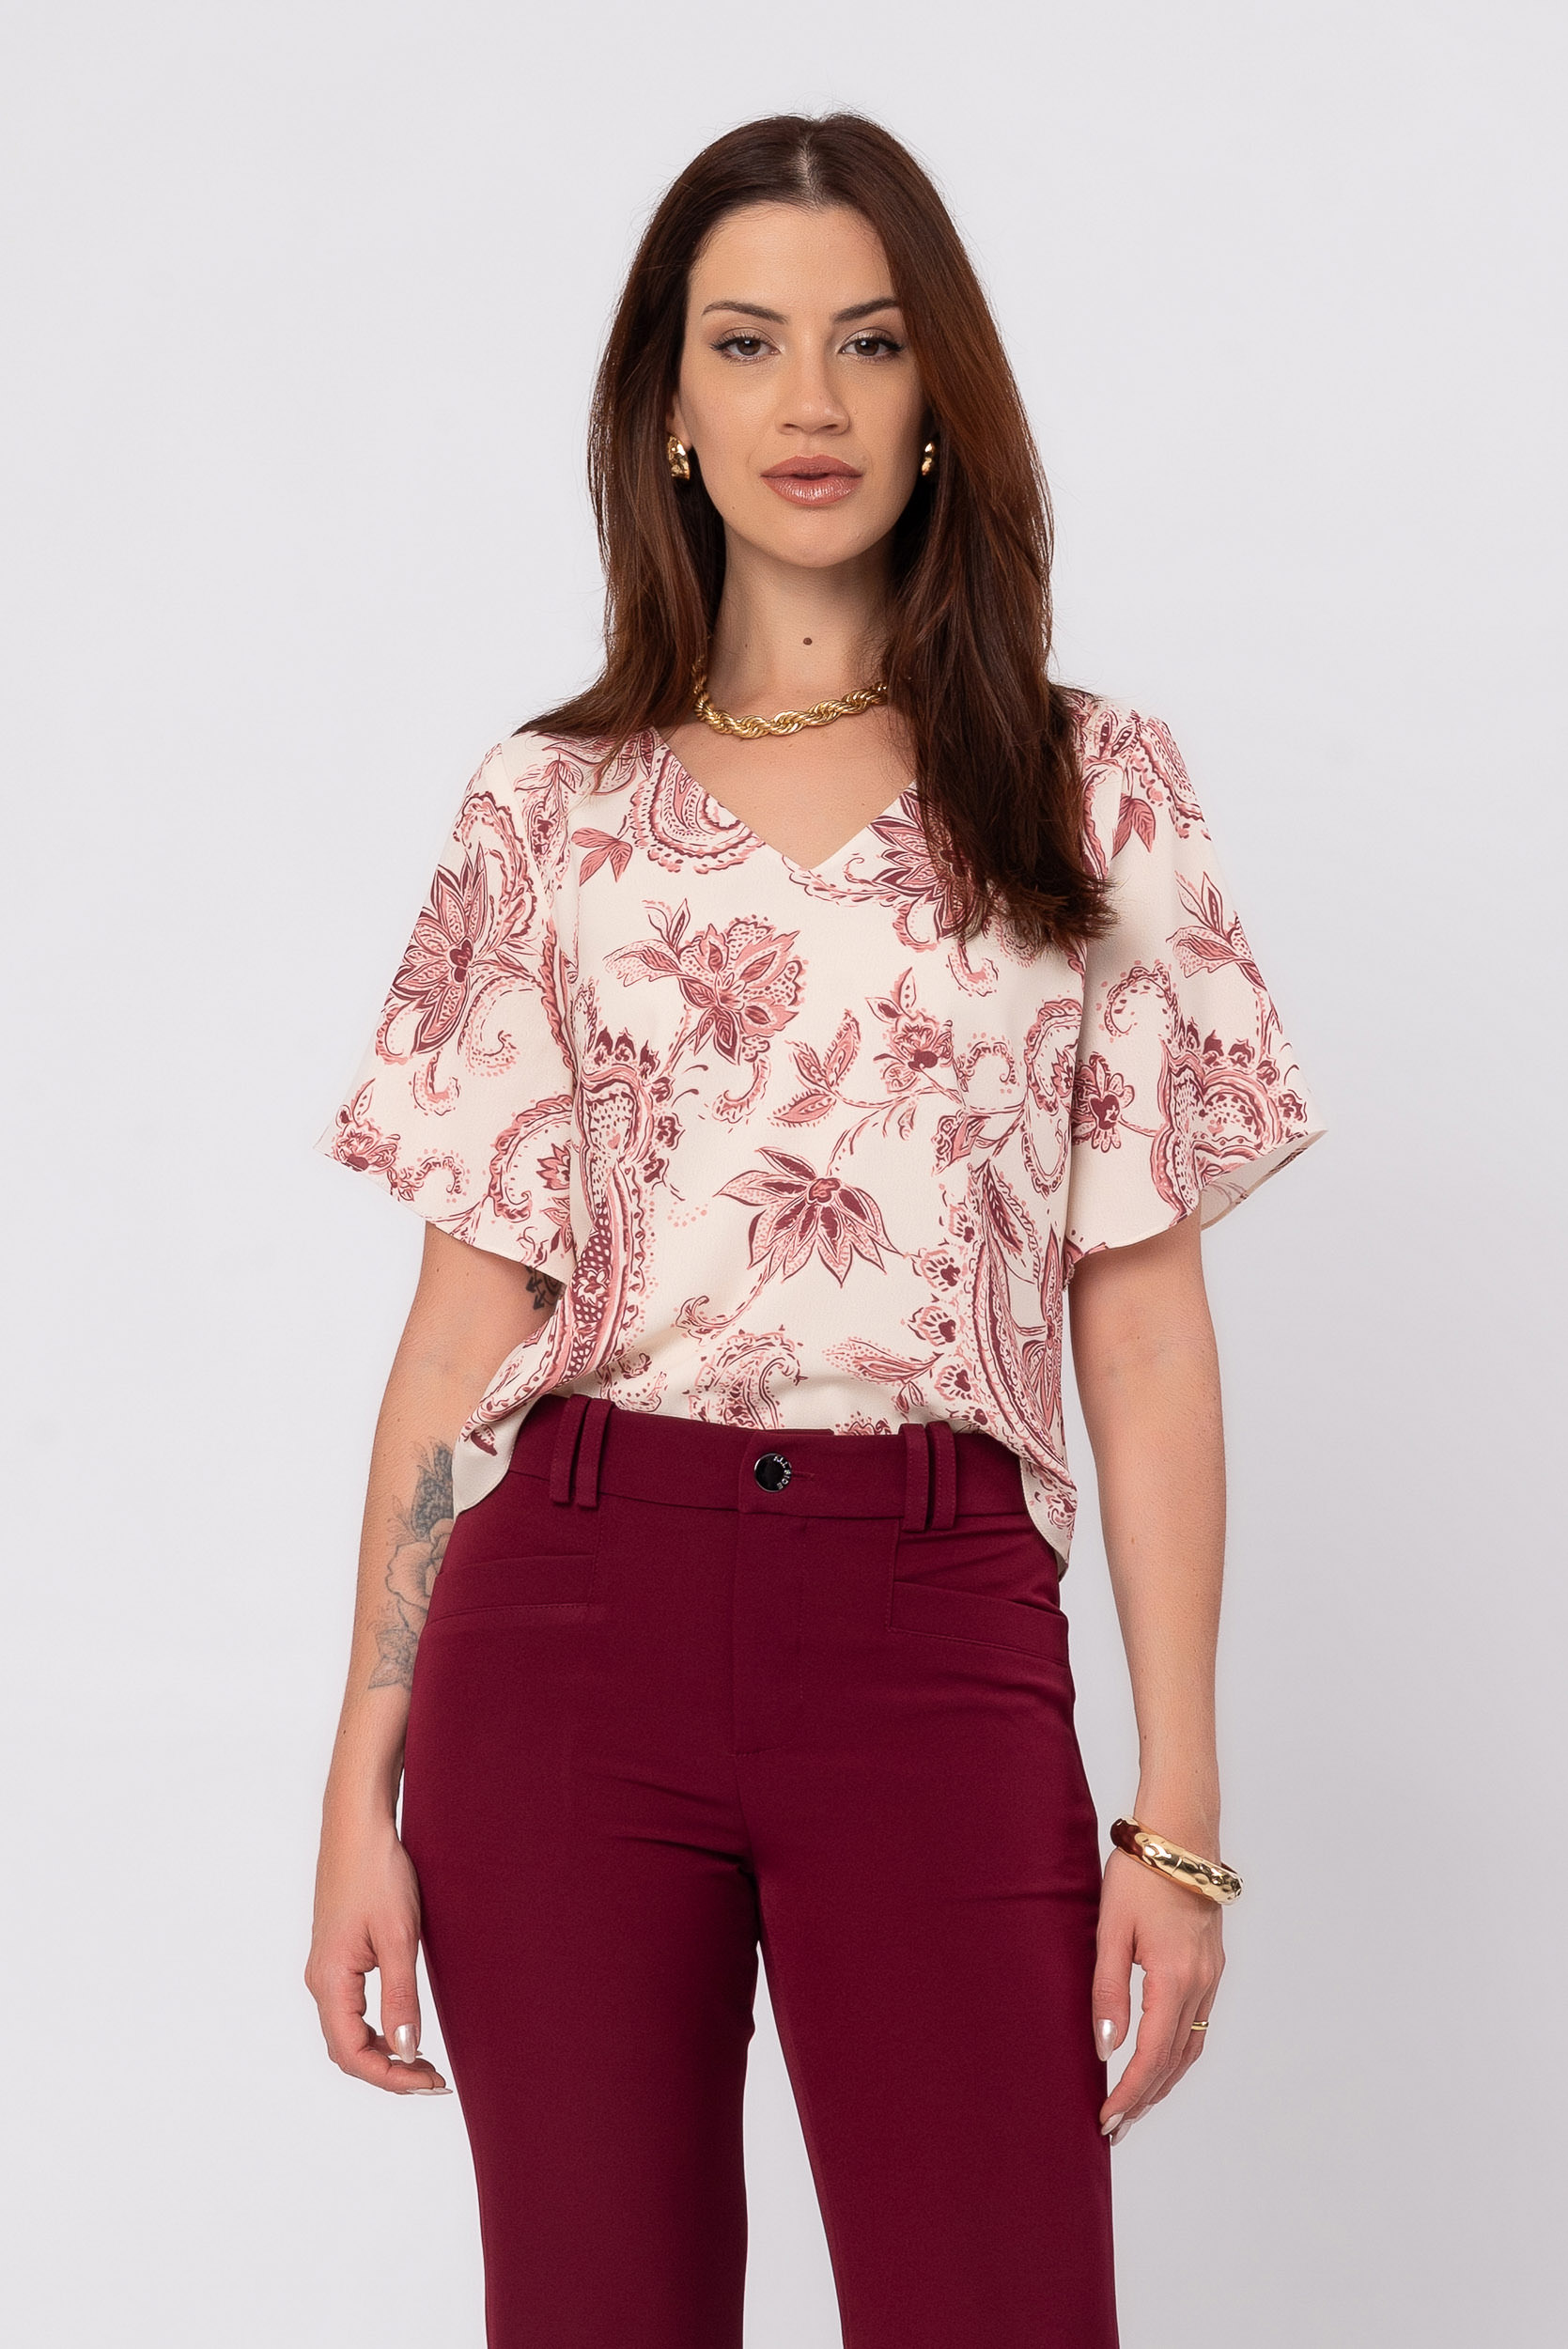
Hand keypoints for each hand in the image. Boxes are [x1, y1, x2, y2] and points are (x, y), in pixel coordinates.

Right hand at [305, 1812, 450, 2094]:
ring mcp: (326, 1969)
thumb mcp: (398, 1936)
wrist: (358, 1826)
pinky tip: (404, 2028)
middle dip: (388, 2072)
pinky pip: (351, 2010)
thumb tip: (405, 2051)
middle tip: (435, 2080)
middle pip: (347, 2050)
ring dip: (383, 2053)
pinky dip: (376, 2030)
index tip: (432, 2084)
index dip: (391, 2078)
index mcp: (330, 1980)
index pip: (352, 2054)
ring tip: (425, 2061)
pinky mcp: (337, 1956)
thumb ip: (400, 1996)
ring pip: (348, 2032)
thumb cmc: (378, 1873)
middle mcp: (321, 1981)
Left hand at [1092, 1848, 1223, 2143]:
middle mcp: (1200, 1984)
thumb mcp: (1111, 1930)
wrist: (1180, 1833)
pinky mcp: (1211, 1965)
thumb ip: (1107, 1990)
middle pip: (1174, 2061)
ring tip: (1135, 2106)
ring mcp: (1211, 1975)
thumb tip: (1105, 2048)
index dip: (1129, 2093)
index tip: (1106, 2119)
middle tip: (1115, 2128)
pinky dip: (1177, 2052)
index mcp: (1174, 1978)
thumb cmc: (1139, 1874)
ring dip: (1164, 2081)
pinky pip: (1198, 2024)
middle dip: (1145, 2099)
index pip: (1151, 2056)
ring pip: (1190, 2046)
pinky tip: (1160, 2060)